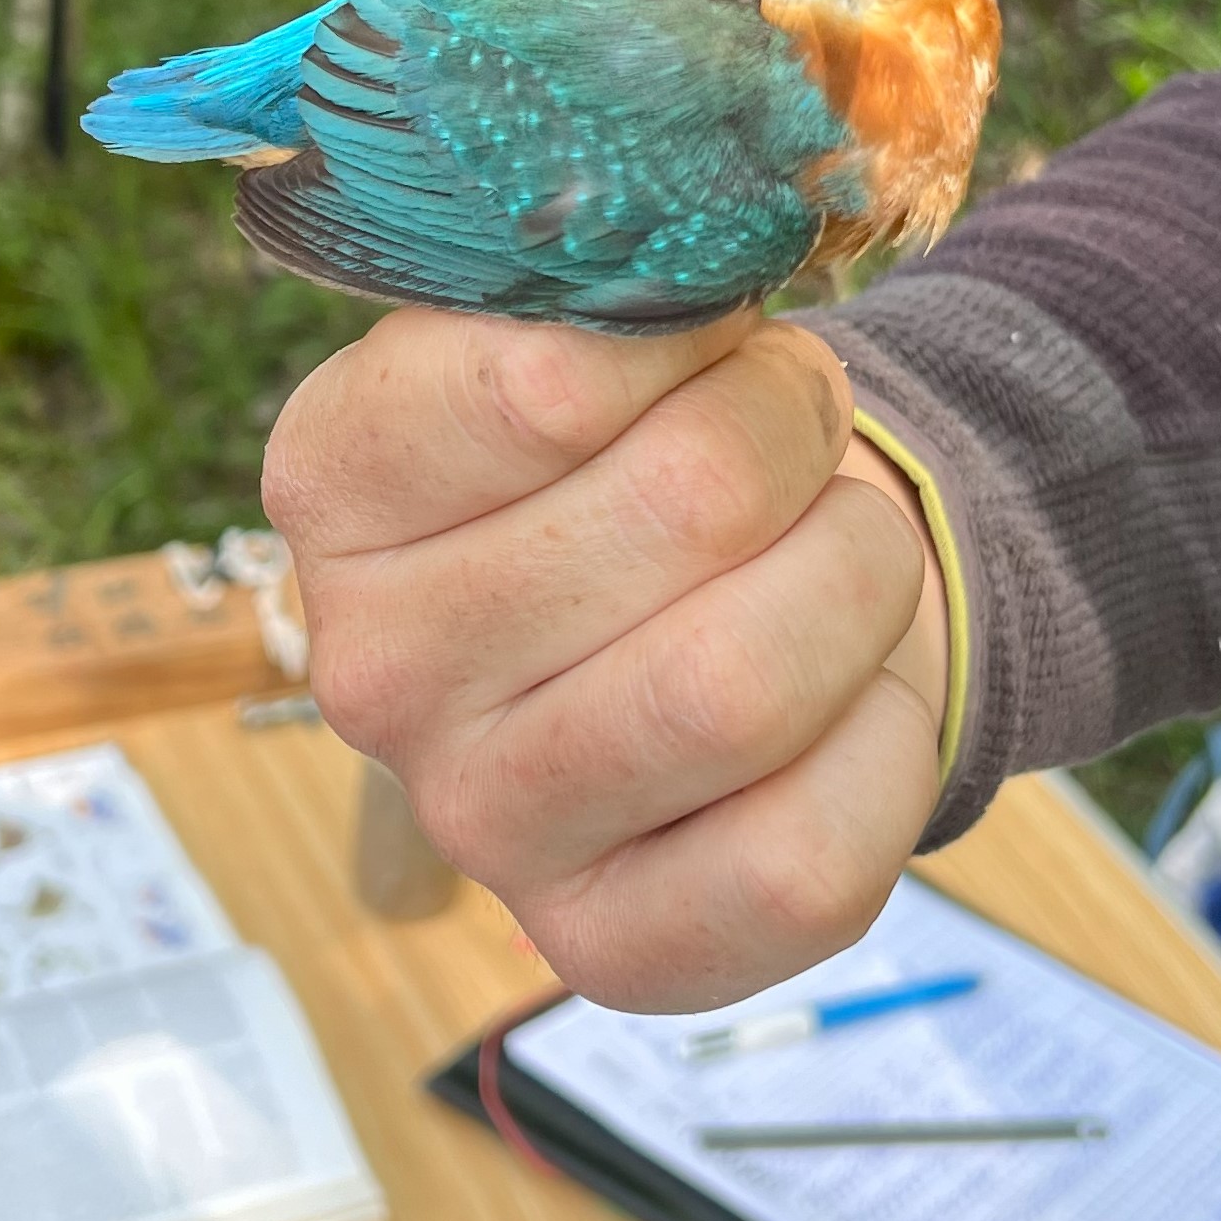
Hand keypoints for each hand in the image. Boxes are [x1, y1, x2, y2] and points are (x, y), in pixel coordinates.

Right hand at [262, 307, 946, 1010]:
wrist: (719, 618)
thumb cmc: (644, 455)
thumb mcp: (596, 332)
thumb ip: (611, 292)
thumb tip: (699, 269)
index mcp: (340, 485)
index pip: (545, 380)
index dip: (697, 340)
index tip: (720, 340)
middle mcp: (373, 670)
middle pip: (688, 511)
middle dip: (799, 440)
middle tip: (805, 434)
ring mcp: (481, 827)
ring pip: (745, 686)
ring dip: (855, 580)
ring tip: (837, 551)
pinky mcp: (609, 951)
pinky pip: (805, 851)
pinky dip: (881, 744)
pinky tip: (846, 703)